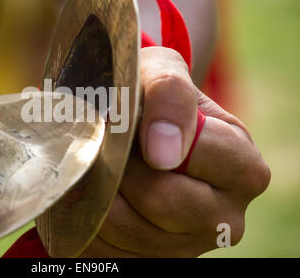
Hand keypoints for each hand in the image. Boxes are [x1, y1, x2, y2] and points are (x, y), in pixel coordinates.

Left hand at [81, 47, 270, 256]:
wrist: (133, 129)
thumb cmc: (149, 96)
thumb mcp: (162, 72)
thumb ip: (170, 94)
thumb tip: (165, 152)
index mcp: (243, 168)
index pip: (198, 156)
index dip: (152, 136)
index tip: (122, 122)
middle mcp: (224, 216)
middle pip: (161, 201)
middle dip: (121, 167)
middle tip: (105, 145)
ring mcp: (187, 245)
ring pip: (126, 229)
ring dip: (98, 191)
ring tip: (96, 165)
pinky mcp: (151, 260)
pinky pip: (106, 249)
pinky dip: (88, 218)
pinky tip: (92, 191)